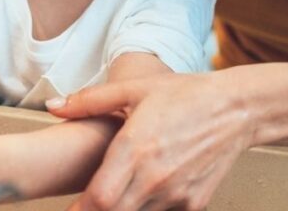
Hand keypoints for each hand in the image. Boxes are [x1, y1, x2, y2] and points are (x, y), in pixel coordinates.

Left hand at [49, 73, 254, 210]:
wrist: (236, 109)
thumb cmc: (182, 94)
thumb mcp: (133, 89)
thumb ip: (89, 101)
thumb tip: (51, 105)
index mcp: (135, 148)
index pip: (98, 197)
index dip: (80, 209)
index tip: (69, 209)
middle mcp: (155, 177)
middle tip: (83, 207)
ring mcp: (176, 194)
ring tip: (112, 198)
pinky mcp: (195, 203)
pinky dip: (147, 210)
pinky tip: (140, 196)